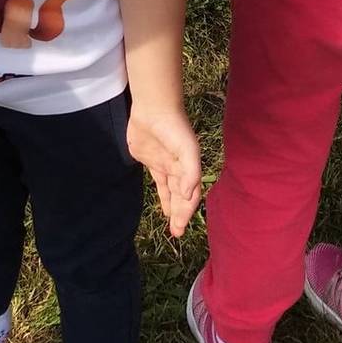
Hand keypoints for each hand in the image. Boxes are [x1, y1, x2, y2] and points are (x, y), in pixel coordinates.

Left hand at [126, 105, 202, 237]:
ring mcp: (165, 165)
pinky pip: (159, 183)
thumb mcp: (187, 148)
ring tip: (173, 225)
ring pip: (171, 192)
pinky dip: (163, 196)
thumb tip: (188, 194)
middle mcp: (179, 169)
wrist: (154, 109)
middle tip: (177, 233)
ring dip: (173, 208)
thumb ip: (190, 172)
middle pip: (181, 197)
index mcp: (188, 168)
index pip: (190, 195)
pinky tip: (164, 207)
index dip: (186, 211)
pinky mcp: (151, 161)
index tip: (180, 227)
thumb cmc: (174, 127)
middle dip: (180, 215)